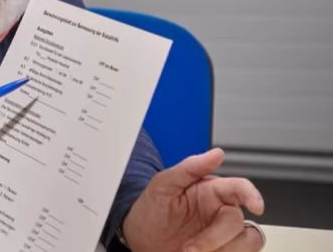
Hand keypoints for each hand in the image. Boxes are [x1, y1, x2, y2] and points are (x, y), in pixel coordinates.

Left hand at [122, 148, 264, 251]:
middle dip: (215, 237)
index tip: (256, 206)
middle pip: (238, 221)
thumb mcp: (162, 184)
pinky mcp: (223, 249)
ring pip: (248, 240)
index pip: (240, 188)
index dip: (252, 194)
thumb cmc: (150, 211)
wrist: (140, 241)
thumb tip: (215, 154)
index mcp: (211, 191)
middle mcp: (220, 211)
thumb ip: (189, 167)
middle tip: (190, 247)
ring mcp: (223, 233)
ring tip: (192, 251)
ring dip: (222, 249)